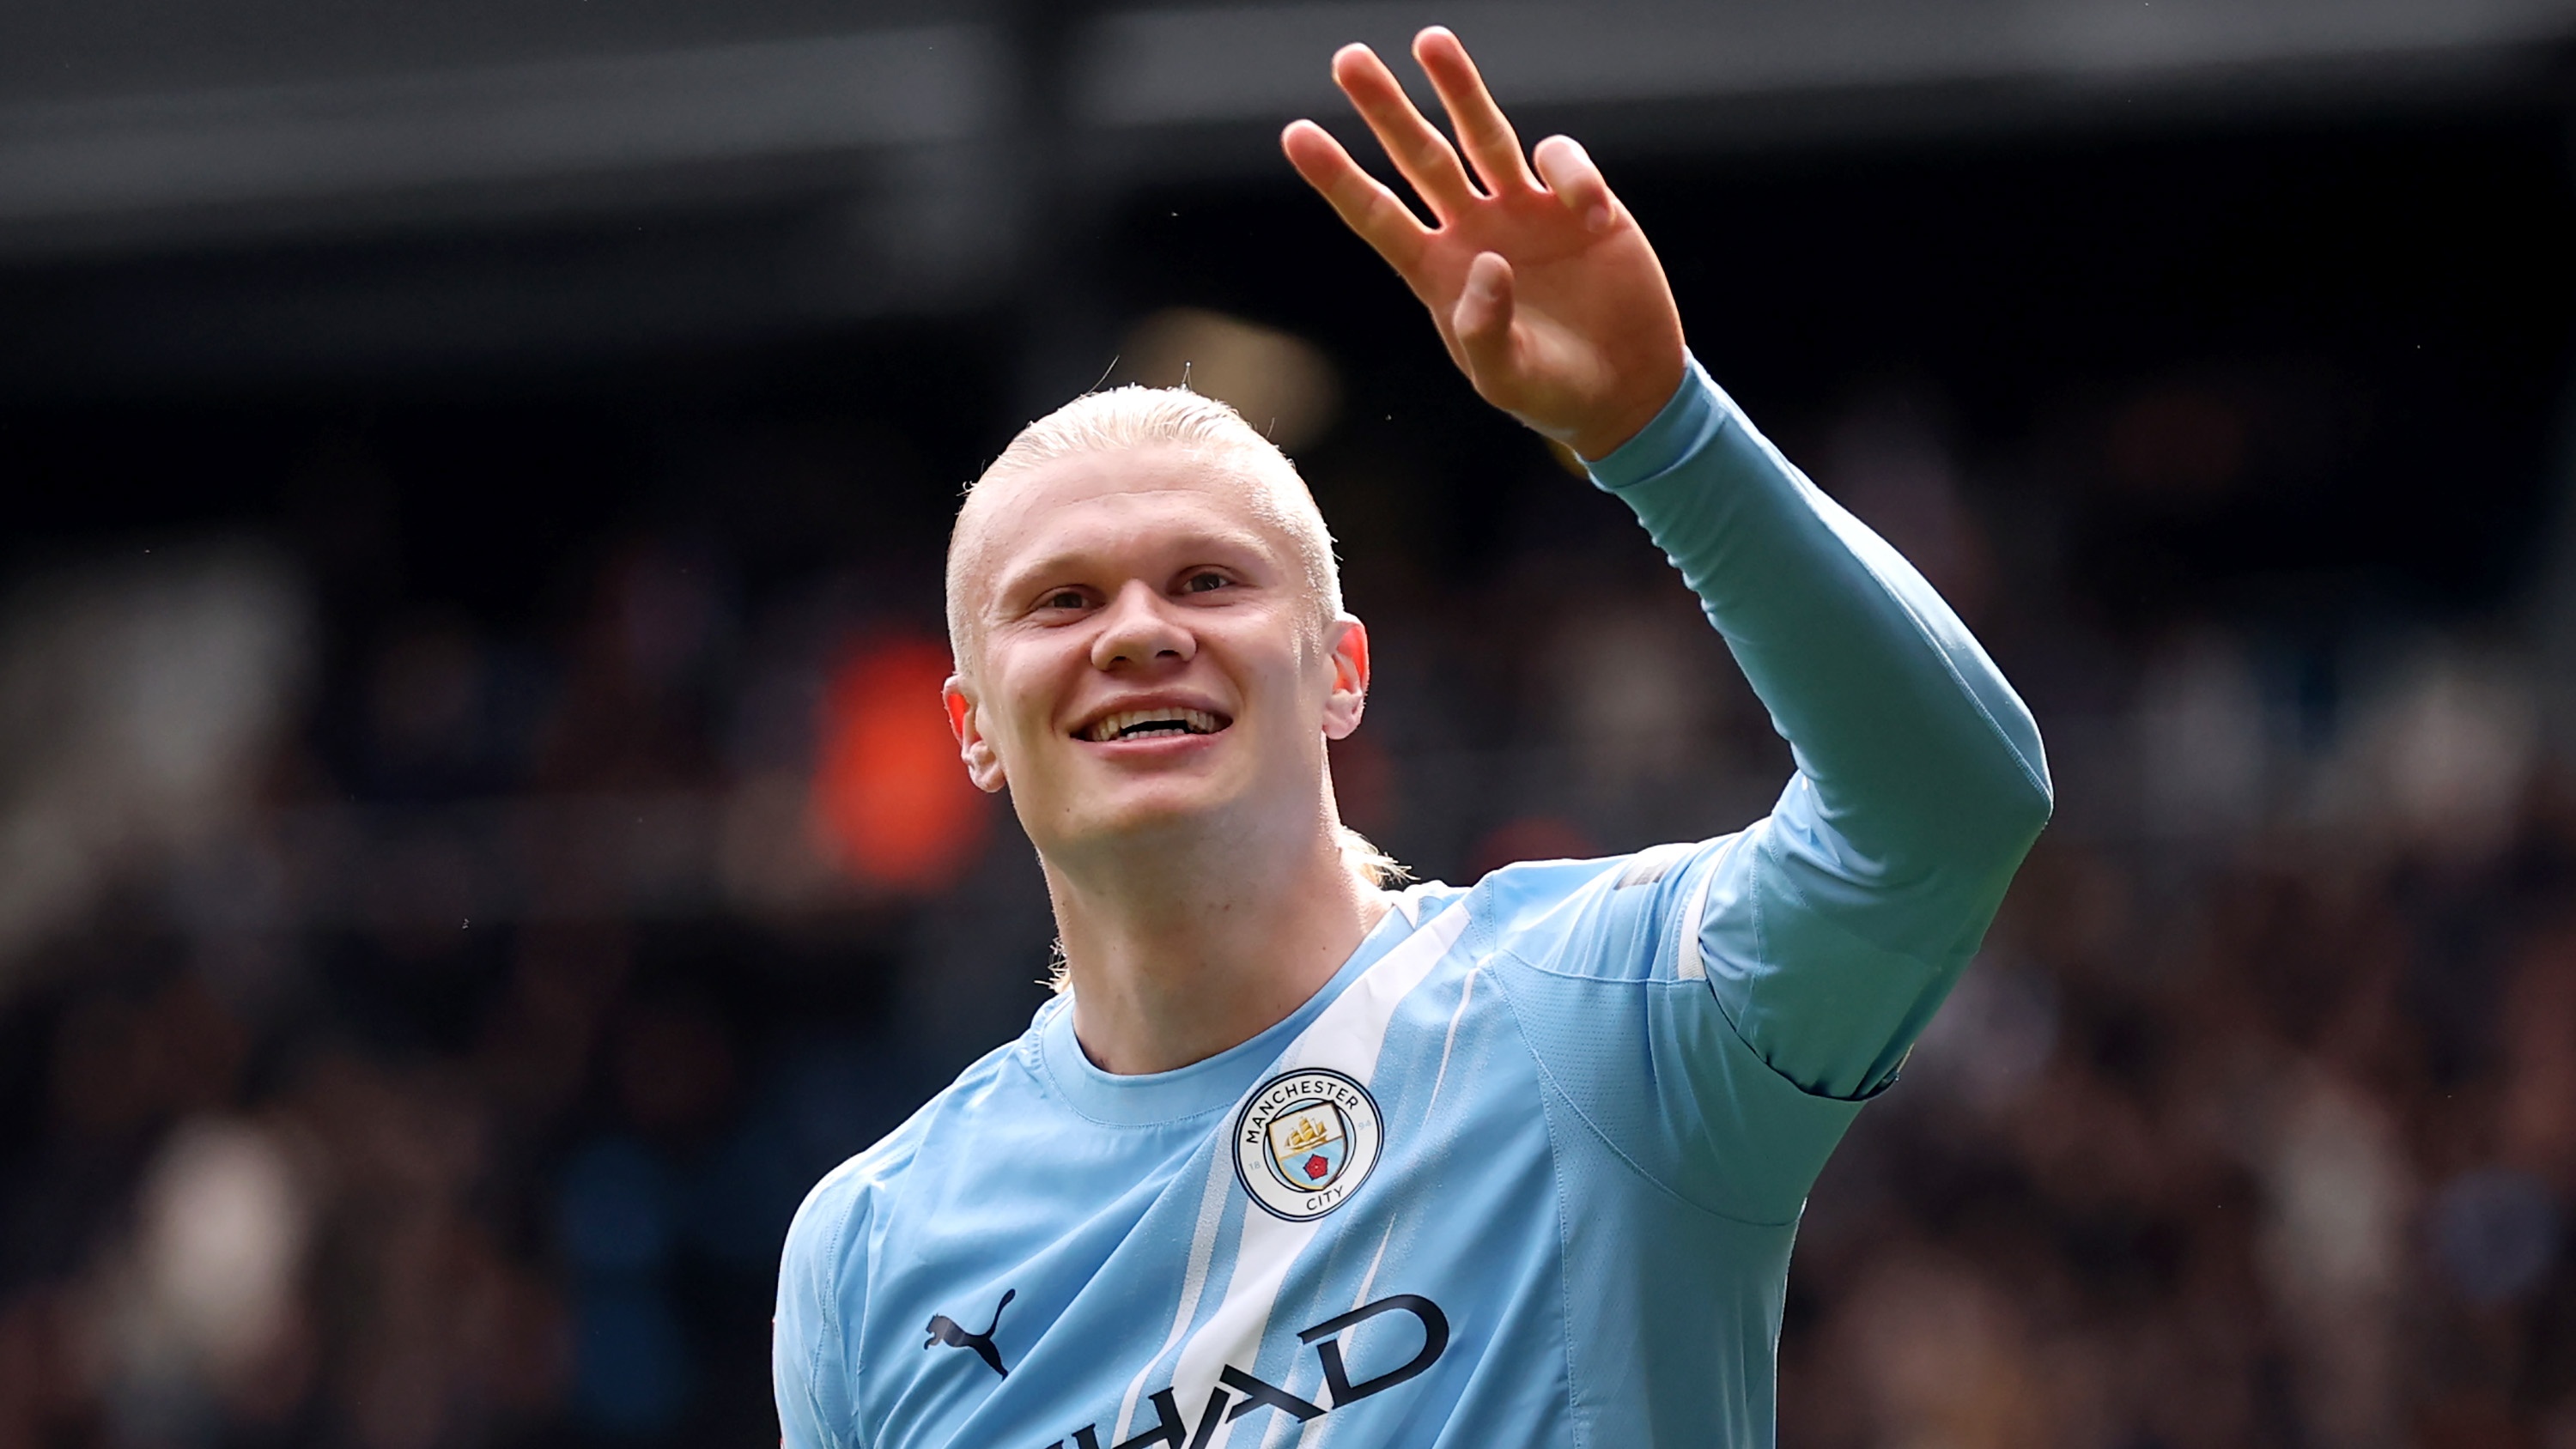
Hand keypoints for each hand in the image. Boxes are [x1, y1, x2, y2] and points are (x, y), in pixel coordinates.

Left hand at [1283, 28, 1685, 460]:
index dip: (1338, 177)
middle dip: (1385, 109)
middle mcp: (1473, 232)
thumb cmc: (1553, 395)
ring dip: (1458, 87)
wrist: (1627, 389)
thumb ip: (1485, 331)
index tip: (1295, 134)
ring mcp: (1523, 212)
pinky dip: (1572, 174)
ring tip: (1429, 39)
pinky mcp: (1578, 204)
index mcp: (1440, 274)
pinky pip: (1561, 162)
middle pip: (1419, 157)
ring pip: (1483, 135)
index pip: (1378, 216)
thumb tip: (1486, 263)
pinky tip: (1592, 216)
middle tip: (1348, 59)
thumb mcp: (1509, 380)